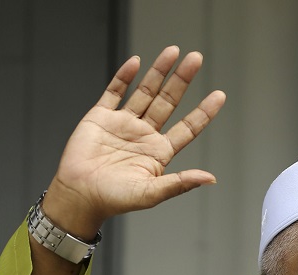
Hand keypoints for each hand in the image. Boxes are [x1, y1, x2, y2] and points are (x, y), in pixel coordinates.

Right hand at [42, 46, 225, 237]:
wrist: (78, 195)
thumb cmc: (114, 199)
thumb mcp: (152, 193)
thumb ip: (180, 183)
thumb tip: (210, 178)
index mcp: (159, 152)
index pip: (187, 127)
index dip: (203, 112)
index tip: (219, 95)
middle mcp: (144, 134)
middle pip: (168, 101)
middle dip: (182, 80)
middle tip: (196, 59)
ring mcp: (123, 123)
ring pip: (145, 92)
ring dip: (158, 72)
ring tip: (173, 51)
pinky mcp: (100, 117)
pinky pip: (114, 91)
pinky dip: (124, 77)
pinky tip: (136, 62)